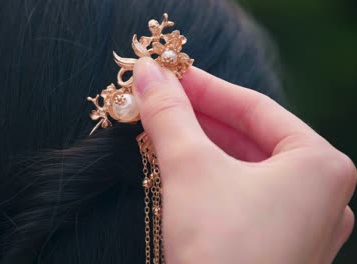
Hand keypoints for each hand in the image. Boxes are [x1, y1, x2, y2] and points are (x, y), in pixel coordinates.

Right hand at [132, 57, 356, 263]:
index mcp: (320, 165)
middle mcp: (322, 194)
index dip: (206, 87)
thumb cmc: (221, 249)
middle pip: (250, 137)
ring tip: (164, 129)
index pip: (254, 108)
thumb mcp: (189, 169)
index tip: (170, 75)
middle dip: (201, 117)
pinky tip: (181, 167)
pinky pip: (244, 194)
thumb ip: (170, 115)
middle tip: (162, 101)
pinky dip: (212, 176)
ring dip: (203, 146)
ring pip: (246, 167)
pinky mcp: (279, 245)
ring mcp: (303, 223)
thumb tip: (149, 74)